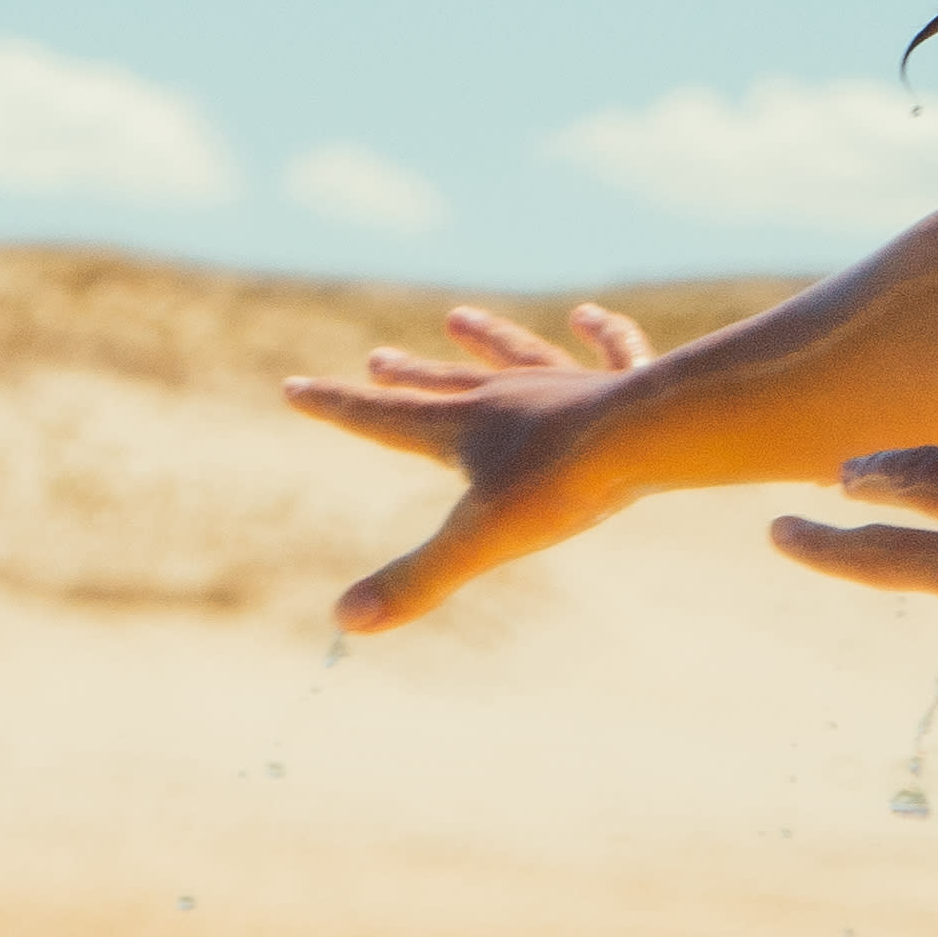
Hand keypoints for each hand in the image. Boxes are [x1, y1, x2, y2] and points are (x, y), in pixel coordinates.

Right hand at [280, 303, 657, 631]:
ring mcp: (564, 385)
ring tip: (457, 318)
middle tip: (377, 361)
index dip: (335, 407)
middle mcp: (506, 396)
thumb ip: (415, 581)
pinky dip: (598, 334)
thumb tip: (344, 620)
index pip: (382, 418)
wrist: (644, 437)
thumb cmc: (559, 488)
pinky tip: (589, 316)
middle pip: (443, 385)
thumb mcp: (478, 542)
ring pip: (514, 357)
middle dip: (405, 378)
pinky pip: (608, 350)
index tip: (293, 388)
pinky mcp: (621, 384)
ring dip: (485, 340)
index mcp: (461, 428)